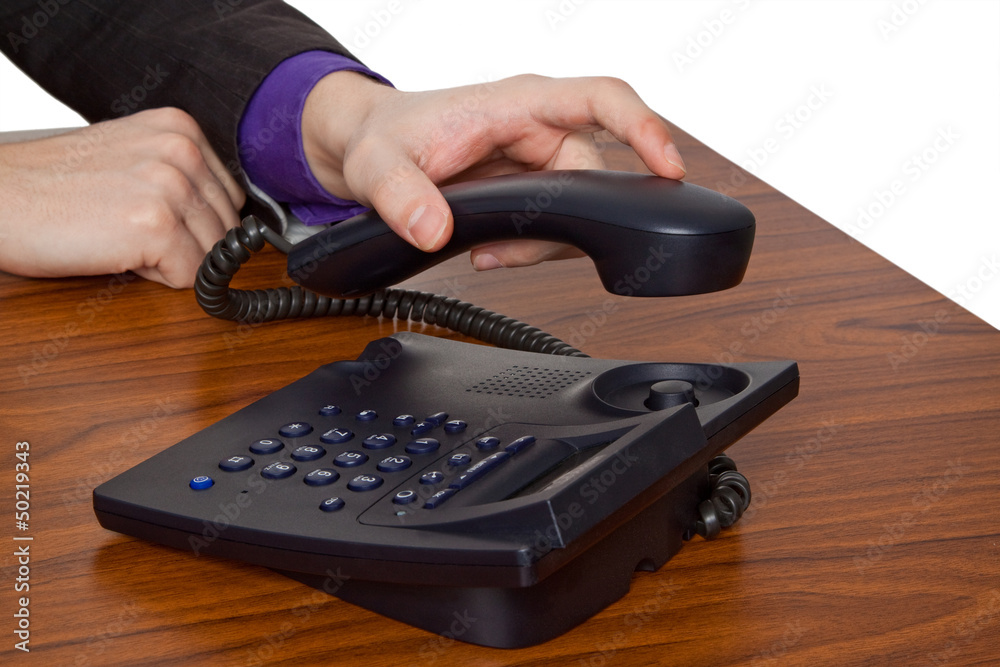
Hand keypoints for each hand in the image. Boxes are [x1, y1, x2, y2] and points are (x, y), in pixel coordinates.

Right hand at [0, 108, 244, 287]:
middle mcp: (181, 150)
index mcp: (180, 128)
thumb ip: (182, 175)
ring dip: (171, 260)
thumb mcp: (131, 157)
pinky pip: (191, 277)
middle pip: (227, 228)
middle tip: (127, 228)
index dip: (193, 220)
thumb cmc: (52, 187)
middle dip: (186, 242)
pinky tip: (117, 252)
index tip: (150, 215)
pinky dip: (156, 278)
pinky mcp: (158, 226)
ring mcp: (171, 186)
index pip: (229, 198)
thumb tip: (234, 223)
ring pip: (214, 255)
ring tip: (120, 236)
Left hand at [300, 72, 685, 270]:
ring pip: (577, 210)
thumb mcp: (376, 163)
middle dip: (563, 224)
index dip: (644, 128)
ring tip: (489, 252)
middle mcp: (539, 129)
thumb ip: (400, 194)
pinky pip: (554, 226)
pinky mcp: (532, 192)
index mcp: (517, 103)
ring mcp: (539, 162)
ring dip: (542, 242)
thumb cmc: (383, 136)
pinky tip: (489, 254)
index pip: (602, 98)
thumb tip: (434, 230)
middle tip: (509, 251)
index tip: (668, 167)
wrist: (373, 148)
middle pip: (593, 178)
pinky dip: (528, 249)